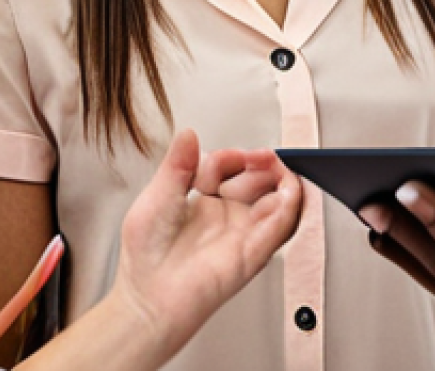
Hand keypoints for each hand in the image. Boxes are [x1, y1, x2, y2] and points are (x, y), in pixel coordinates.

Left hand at [108, 129, 301, 364]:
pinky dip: (289, 204)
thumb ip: (176, 165)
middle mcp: (227, 215)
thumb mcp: (156, 199)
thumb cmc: (145, 259)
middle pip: (258, 178)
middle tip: (261, 157)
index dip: (232, 156)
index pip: (228, 166)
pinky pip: (281, 224)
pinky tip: (283, 191)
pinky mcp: (255, 251)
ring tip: (275, 167)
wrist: (148, 301)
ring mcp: (243, 232)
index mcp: (204, 200)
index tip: (231, 155)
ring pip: (277, 198)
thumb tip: (188, 134)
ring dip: (281, 178)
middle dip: (262, 162)